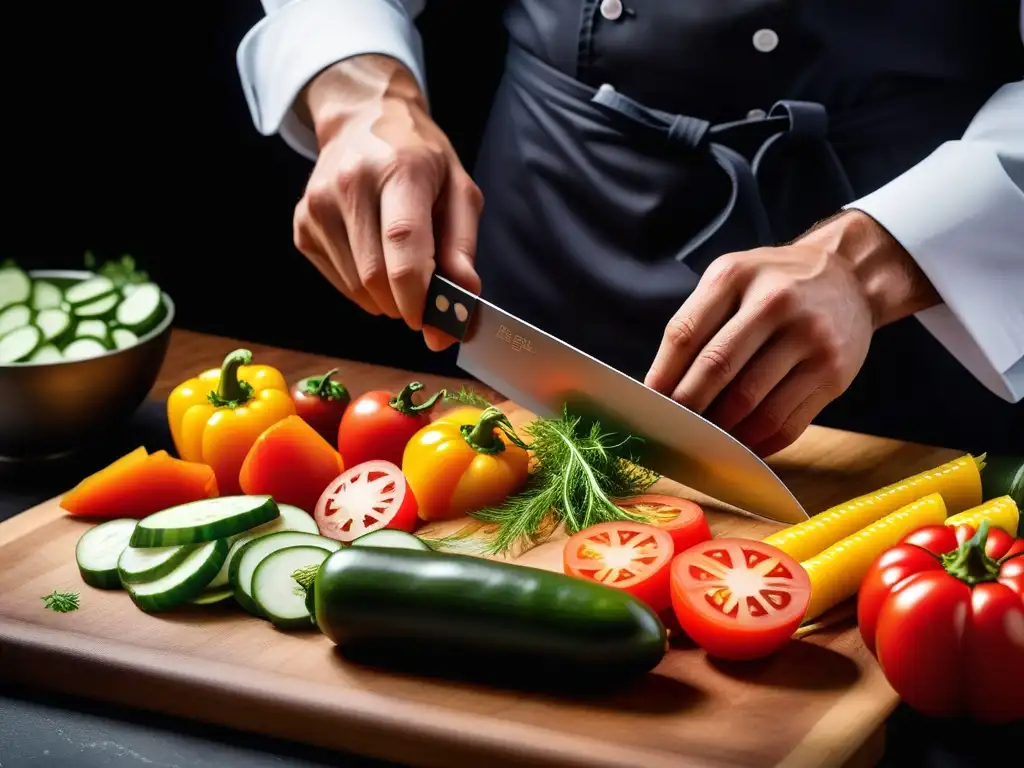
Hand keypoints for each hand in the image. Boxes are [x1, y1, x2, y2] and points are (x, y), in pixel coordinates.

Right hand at [293, 55, 482, 350]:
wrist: (361, 120)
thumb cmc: (419, 158)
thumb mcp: (458, 190)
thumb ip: (462, 248)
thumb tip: (461, 304)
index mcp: (398, 169)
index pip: (403, 244)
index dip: (418, 294)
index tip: (433, 323)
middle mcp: (350, 184)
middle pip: (376, 276)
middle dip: (406, 305)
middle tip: (426, 303)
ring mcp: (318, 206)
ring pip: (356, 287)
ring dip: (387, 299)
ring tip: (403, 270)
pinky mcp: (302, 225)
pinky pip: (339, 282)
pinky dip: (364, 288)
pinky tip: (376, 257)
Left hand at [645, 211, 940, 455]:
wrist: (850, 277)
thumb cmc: (775, 283)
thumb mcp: (732, 278)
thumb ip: (698, 321)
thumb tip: (662, 386)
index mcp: (736, 276)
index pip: (686, 334)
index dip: (662, 375)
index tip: (649, 403)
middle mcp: (776, 303)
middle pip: (717, 369)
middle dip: (687, 407)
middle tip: (671, 429)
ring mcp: (810, 339)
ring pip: (752, 404)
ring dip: (721, 431)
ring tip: (703, 441)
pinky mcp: (834, 374)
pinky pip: (787, 423)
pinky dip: (757, 443)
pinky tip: (740, 446)